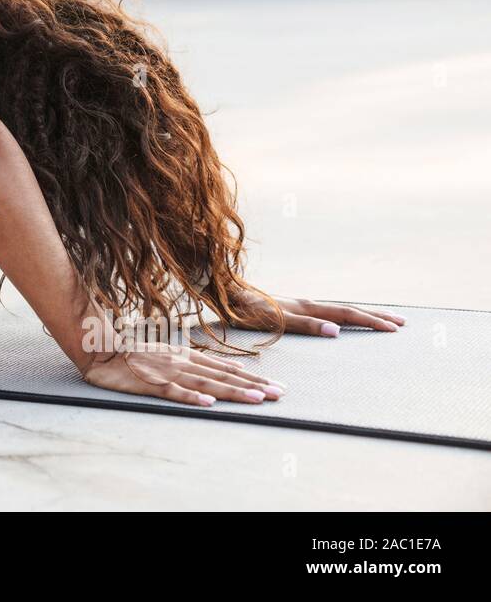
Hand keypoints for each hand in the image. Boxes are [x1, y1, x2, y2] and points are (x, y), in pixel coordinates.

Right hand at [80, 343, 284, 407]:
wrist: (103, 349)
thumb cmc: (133, 354)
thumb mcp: (167, 355)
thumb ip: (190, 362)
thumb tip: (216, 371)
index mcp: (187, 357)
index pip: (226, 368)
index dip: (251, 377)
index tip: (274, 386)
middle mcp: (183, 363)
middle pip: (223, 376)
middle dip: (253, 385)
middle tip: (279, 394)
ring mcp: (168, 373)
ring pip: (206, 384)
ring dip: (232, 391)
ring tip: (256, 399)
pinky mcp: (151, 383)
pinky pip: (174, 392)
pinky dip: (192, 398)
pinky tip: (208, 404)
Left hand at [230, 291, 406, 336]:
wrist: (223, 291)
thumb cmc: (245, 309)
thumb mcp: (275, 320)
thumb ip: (305, 325)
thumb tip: (337, 332)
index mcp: (307, 307)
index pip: (347, 315)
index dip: (370, 322)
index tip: (395, 328)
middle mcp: (306, 304)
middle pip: (348, 310)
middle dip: (374, 316)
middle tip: (401, 323)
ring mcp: (298, 305)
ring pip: (337, 309)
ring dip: (360, 315)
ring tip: (380, 319)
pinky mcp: (289, 309)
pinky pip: (323, 312)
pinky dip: (340, 316)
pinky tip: (339, 321)